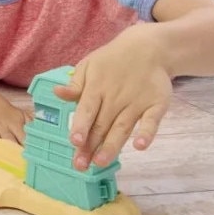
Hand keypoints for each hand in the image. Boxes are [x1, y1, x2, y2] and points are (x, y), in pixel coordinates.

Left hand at [54, 25, 171, 170]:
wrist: (148, 48)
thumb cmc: (112, 61)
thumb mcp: (89, 66)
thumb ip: (75, 84)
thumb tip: (57, 93)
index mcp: (97, 88)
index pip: (86, 110)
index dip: (80, 126)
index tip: (74, 142)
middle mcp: (116, 98)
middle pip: (102, 125)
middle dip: (90, 147)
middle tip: (80, 166)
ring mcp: (137, 102)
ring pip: (122, 128)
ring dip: (112, 146)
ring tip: (101, 162)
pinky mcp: (156, 105)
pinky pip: (152, 121)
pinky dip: (147, 133)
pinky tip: (140, 146)